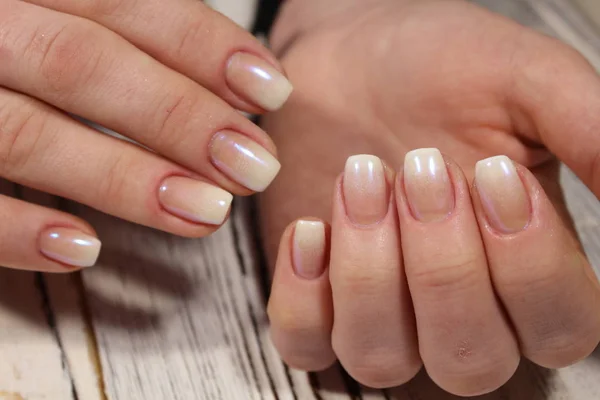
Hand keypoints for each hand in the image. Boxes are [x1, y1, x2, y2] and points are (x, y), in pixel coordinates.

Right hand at [0, 0, 291, 271]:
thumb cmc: (3, 39)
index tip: (270, 91)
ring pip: (24, 133)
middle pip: (81, 62)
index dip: (201, 44)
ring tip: (205, 213)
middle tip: (255, 166)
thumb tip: (228, 82)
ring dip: (123, 178)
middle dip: (178, 117)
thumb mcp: (47, 11)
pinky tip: (85, 250)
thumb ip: (115, 29)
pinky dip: (15, 229)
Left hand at [261, 0, 599, 394]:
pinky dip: (304, 297)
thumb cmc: (438, 67)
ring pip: (382, 358)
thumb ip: (587, 132)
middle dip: (442, 265)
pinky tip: (311, 226)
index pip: (558, 329)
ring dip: (370, 274)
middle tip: (421, 167)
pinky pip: (306, 345)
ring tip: (361, 178)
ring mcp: (381, 311)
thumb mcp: (524, 82)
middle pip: (469, 359)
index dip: (531, 268)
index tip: (497, 174)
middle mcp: (456, 306)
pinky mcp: (316, 301)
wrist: (350, 57)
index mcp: (524, 266)